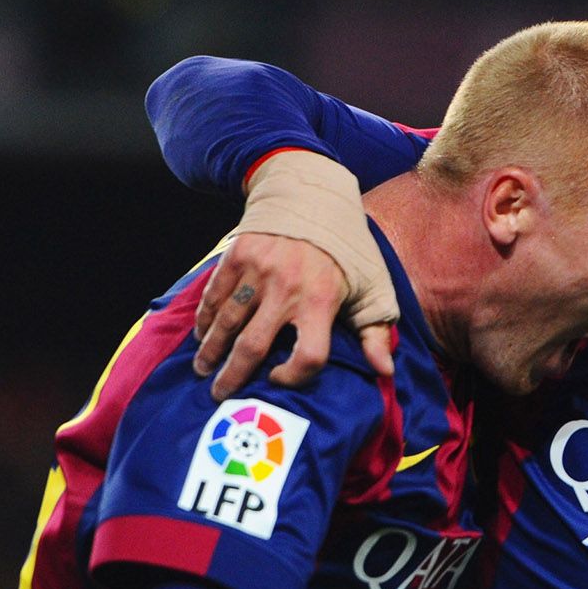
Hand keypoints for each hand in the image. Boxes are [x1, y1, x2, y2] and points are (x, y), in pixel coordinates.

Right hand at [192, 232, 396, 398]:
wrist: (312, 193)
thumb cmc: (348, 251)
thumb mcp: (373, 288)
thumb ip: (377, 332)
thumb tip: (386, 372)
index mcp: (323, 301)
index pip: (308, 355)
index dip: (294, 377)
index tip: (279, 380)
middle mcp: (288, 288)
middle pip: (253, 346)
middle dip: (233, 376)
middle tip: (219, 395)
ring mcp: (258, 271)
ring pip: (227, 323)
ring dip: (211, 351)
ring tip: (202, 368)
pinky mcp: (238, 255)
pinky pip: (215, 295)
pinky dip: (205, 318)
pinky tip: (201, 334)